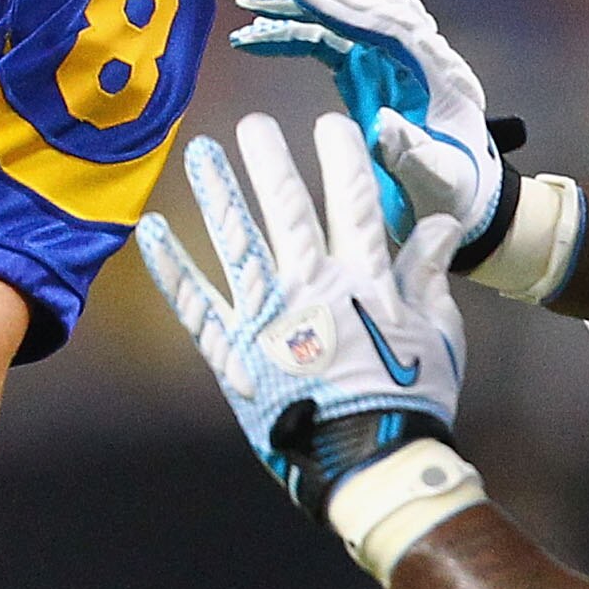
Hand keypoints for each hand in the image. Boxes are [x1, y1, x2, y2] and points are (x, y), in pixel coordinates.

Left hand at [135, 111, 468, 518]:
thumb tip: (437, 221)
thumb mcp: (438, 331)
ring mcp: (268, 318)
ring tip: (200, 152)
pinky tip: (151, 231)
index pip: (353, 200)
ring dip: (218, 193)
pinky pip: (195, 303)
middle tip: (253, 123)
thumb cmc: (411, 400)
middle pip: (287, 207)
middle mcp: (311, 288)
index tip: (333, 124)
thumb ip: (428, 271)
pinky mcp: (232, 352)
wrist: (370, 465)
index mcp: (364, 280)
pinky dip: (171, 267)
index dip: (343, 156)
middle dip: (270, 159)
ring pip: (238, 241)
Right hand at [231, 0, 523, 254]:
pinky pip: (328, 38)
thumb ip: (413, 155)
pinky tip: (255, 37)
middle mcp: (420, 53)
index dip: (342, 3)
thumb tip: (383, 125)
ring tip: (251, 1)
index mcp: (441, 73)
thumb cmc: (456, 195)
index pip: (390, 21)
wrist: (465, 202)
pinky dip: (293, 32)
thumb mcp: (439, 182)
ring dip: (301, 1)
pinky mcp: (368, 70)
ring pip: (348, 9)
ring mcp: (393, 58)